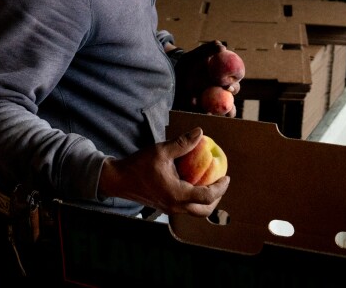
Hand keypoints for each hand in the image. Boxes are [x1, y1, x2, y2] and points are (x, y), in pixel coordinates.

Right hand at [98, 127, 228, 216]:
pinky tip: (193, 182)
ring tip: (210, 184)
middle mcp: (175, 206)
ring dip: (206, 200)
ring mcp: (169, 208)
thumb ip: (182, 143)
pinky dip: (195, 199)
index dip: (220, 187)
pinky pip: (186, 207)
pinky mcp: (165, 206)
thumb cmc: (139, 165)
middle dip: (216, 198)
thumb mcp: (161, 150)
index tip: (227, 176)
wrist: (118, 180)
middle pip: (204, 211)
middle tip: (221, 183)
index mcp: (177, 194)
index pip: (207, 196)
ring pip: (195, 211)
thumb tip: (200, 133)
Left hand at [172, 40, 243, 116]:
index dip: (234, 87)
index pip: (234, 86)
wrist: (176, 69)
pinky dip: (201, 112)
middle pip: (229, 103)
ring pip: (219, 112)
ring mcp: (209, 102)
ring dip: (218, 115)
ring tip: (212, 114)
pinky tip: (197, 110)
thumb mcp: (200, 53)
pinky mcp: (198, 108)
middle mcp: (219, 93)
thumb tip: (222, 47)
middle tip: (222, 107)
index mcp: (224, 81)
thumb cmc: (193, 60)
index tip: (228, 86)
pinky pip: (202, 112)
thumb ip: (210, 48)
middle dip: (230, 108)